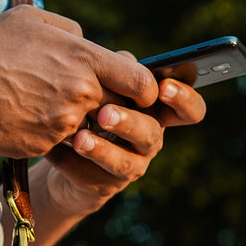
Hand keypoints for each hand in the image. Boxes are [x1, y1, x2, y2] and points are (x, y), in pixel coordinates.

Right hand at [0, 5, 159, 157]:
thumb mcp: (33, 20)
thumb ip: (71, 31)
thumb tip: (87, 43)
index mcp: (84, 57)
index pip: (140, 82)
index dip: (144, 91)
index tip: (136, 93)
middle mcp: (80, 92)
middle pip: (116, 108)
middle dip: (106, 106)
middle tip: (81, 100)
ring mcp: (63, 123)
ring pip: (86, 127)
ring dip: (73, 121)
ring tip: (40, 104)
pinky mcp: (44, 146)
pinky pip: (58, 142)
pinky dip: (47, 134)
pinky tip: (22, 118)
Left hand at [41, 75, 207, 217]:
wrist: (63, 152)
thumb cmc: (91, 108)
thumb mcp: (104, 85)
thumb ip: (117, 71)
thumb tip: (122, 58)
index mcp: (157, 112)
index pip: (190, 109)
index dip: (184, 99)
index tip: (163, 88)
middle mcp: (149, 141)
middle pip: (152, 133)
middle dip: (129, 122)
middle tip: (105, 113)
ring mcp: (129, 167)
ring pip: (124, 162)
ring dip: (102, 148)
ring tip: (79, 138)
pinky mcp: (103, 187)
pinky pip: (91, 177)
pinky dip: (71, 162)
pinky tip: (54, 148)